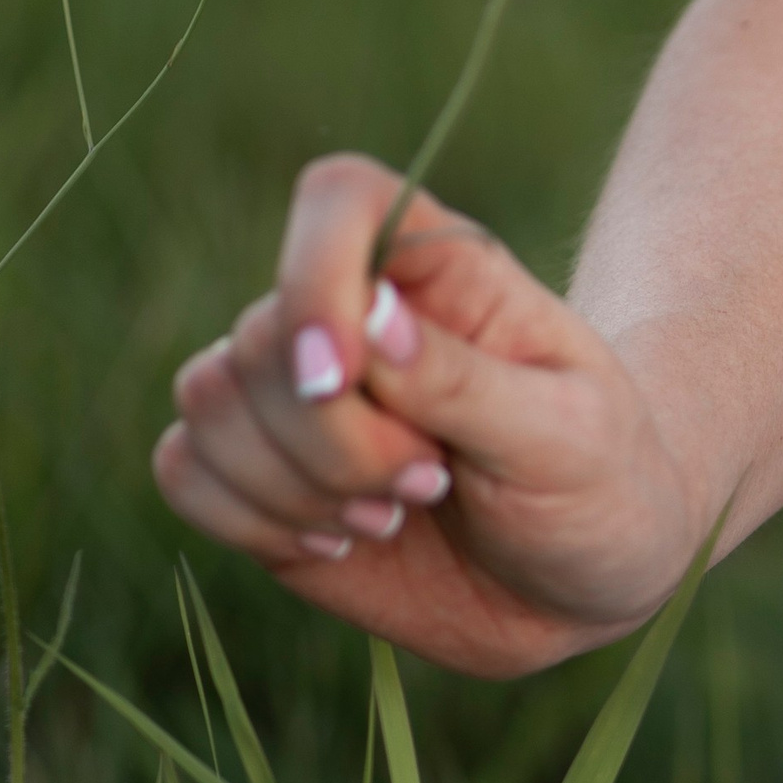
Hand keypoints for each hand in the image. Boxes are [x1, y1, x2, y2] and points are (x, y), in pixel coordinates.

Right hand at [154, 155, 705, 677]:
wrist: (585, 583)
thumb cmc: (601, 489)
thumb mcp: (567, 437)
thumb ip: (464, 379)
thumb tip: (370, 313)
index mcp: (441, 275)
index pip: (338, 200)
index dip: (314, 276)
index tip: (342, 379)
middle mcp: (351, 317)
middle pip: (263, 335)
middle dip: (335, 439)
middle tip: (431, 484)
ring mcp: (297, 395)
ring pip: (209, 398)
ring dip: (293, 484)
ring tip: (393, 516)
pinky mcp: (263, 473)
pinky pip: (182, 469)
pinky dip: (245, 518)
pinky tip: (334, 541)